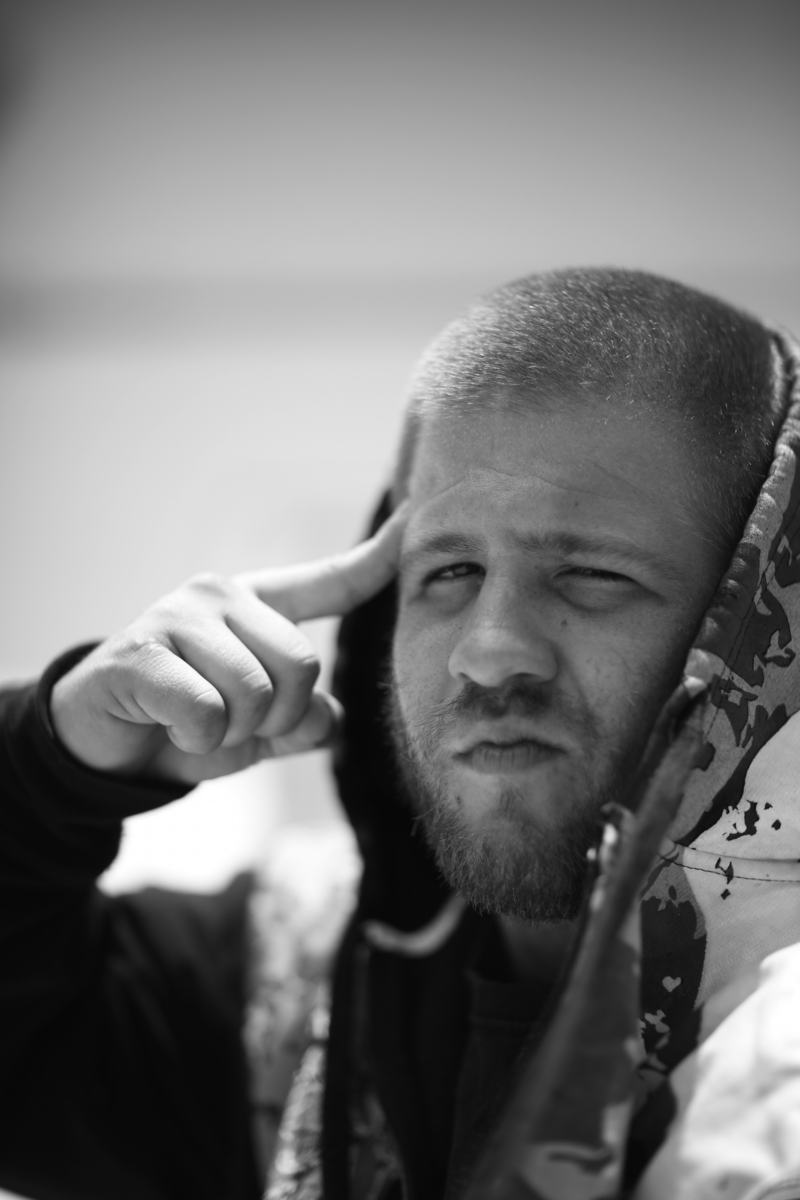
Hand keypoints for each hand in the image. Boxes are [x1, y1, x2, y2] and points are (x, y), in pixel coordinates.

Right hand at [50, 507, 404, 783]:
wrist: (101, 744)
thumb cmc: (187, 724)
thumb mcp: (258, 728)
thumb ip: (301, 720)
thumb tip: (329, 720)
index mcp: (257, 605)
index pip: (329, 581)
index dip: (376, 559)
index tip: (416, 519)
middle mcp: (221, 595)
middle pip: (303, 666)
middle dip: (277, 719)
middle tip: (234, 726)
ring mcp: (178, 617)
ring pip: (255, 693)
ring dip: (232, 734)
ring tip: (199, 725)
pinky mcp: (140, 651)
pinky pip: (206, 711)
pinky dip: (197, 739)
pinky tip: (171, 726)